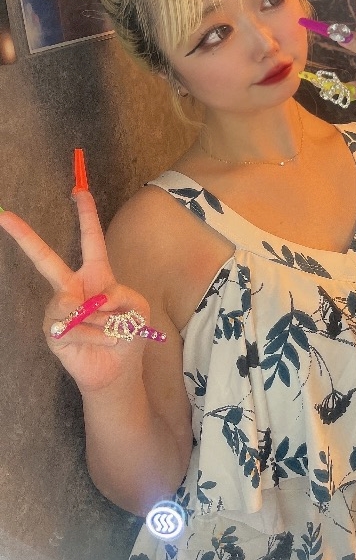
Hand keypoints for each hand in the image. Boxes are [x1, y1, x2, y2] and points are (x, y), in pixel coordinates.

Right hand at [0, 190, 150, 394]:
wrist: (117, 369)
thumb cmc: (127, 333)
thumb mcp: (137, 309)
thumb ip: (123, 295)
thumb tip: (96, 299)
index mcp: (96, 275)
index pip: (91, 240)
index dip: (86, 215)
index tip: (79, 190)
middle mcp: (72, 288)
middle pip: (45, 259)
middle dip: (24, 237)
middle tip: (4, 215)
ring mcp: (58, 309)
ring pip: (77, 302)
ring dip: (105, 320)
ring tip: (112, 332)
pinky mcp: (53, 332)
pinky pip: (77, 327)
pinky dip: (99, 336)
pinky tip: (102, 342)